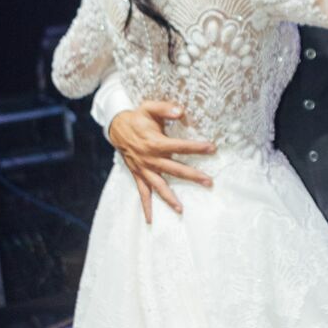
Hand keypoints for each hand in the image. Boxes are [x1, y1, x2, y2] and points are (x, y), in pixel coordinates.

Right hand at [109, 100, 214, 222]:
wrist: (116, 127)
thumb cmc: (137, 117)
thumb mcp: (149, 107)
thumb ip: (165, 108)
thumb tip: (181, 111)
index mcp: (155, 142)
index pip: (179, 146)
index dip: (196, 147)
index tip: (212, 149)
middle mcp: (150, 158)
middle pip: (174, 169)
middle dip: (192, 176)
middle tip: (208, 182)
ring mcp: (144, 169)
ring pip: (159, 185)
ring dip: (170, 198)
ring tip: (181, 209)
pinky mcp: (138, 175)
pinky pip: (142, 193)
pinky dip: (146, 207)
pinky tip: (151, 220)